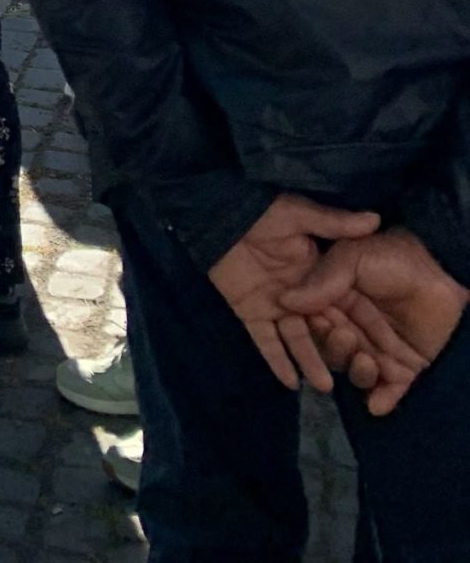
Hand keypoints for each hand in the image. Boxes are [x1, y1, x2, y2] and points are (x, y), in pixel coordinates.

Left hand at [209, 195, 381, 392]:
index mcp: (314, 273)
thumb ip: (334, 222)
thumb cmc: (261, 212)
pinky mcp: (250, 314)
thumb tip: (375, 218)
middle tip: (356, 373)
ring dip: (309, 361)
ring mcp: (275, 307)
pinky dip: (276, 360)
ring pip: (296, 339)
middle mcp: (298, 295)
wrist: (217, 217)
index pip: (340, 302)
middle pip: (321, 327)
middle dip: (337, 349)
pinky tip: (290, 381)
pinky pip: (265, 341)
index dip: (357, 322)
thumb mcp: (299, 214)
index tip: (381, 347)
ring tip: (325, 385)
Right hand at [281, 228, 469, 416]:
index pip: (315, 323)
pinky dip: (382, 400)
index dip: (312, 329)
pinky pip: (391, 390)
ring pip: (358, 372)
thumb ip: (322, 280)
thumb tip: (284, 300)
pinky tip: (377, 404)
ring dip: (358, 373)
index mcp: (336, 302)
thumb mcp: (352, 257)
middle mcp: (355, 328)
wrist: (443, 269)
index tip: (315, 322)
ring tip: (366, 361)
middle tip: (345, 336)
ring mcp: (380, 350)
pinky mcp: (406, 369)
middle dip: (335, 350)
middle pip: (333, 351)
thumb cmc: (394, 257)